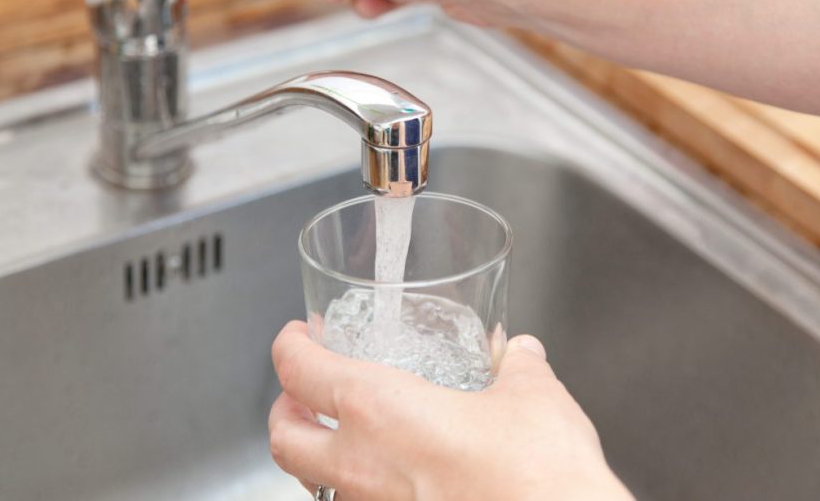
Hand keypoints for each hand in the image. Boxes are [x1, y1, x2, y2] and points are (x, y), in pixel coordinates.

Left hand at [268, 320, 633, 499]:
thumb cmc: (536, 476)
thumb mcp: (533, 397)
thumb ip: (519, 367)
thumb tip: (520, 354)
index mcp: (379, 410)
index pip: (299, 369)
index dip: (290, 345)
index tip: (297, 335)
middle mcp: (361, 466)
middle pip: (283, 439)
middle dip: (284, 412)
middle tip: (302, 394)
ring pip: (314, 485)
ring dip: (318, 457)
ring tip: (343, 439)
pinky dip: (359, 491)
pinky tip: (394, 480)